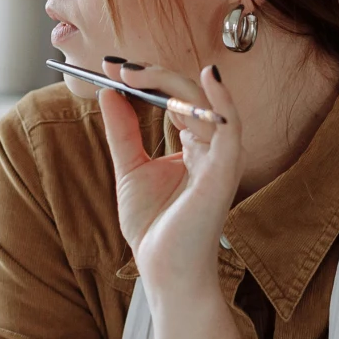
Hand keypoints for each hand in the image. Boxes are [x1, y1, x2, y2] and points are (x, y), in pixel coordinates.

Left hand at [96, 61, 241, 297]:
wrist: (165, 272)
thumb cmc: (155, 229)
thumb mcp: (130, 170)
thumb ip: (123, 131)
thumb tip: (108, 92)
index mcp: (193, 145)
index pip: (173, 98)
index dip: (145, 79)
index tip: (110, 67)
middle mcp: (211, 146)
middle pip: (187, 94)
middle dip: (150, 74)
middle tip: (115, 66)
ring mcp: (221, 156)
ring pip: (202, 101)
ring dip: (166, 81)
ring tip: (130, 72)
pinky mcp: (225, 170)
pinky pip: (231, 125)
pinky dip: (222, 99)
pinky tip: (208, 76)